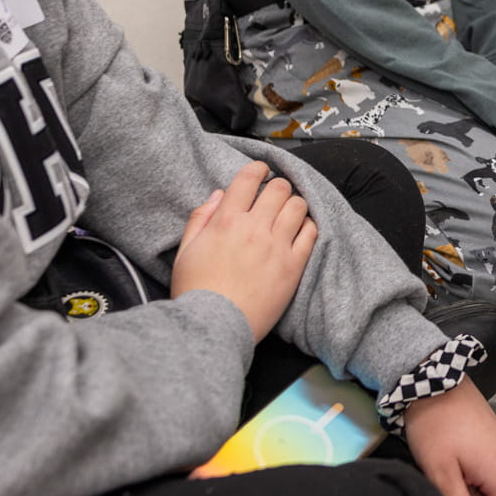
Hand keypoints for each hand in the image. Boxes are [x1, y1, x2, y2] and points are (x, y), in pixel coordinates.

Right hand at [169, 162, 316, 339]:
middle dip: (278, 186)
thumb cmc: (196, 291)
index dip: (257, 169)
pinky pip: (311, 233)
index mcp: (225, 221)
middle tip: (275, 196)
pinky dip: (308, 226)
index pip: (248, 179)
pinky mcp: (292, 266)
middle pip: (279, 188)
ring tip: (289, 213)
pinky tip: (300, 231)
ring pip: (298, 206)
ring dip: (294, 204)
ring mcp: (276, 246)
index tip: (261, 171)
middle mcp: (253, 228)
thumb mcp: (185, 250)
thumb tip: (218, 195)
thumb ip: (200, 218)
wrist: (214, 326)